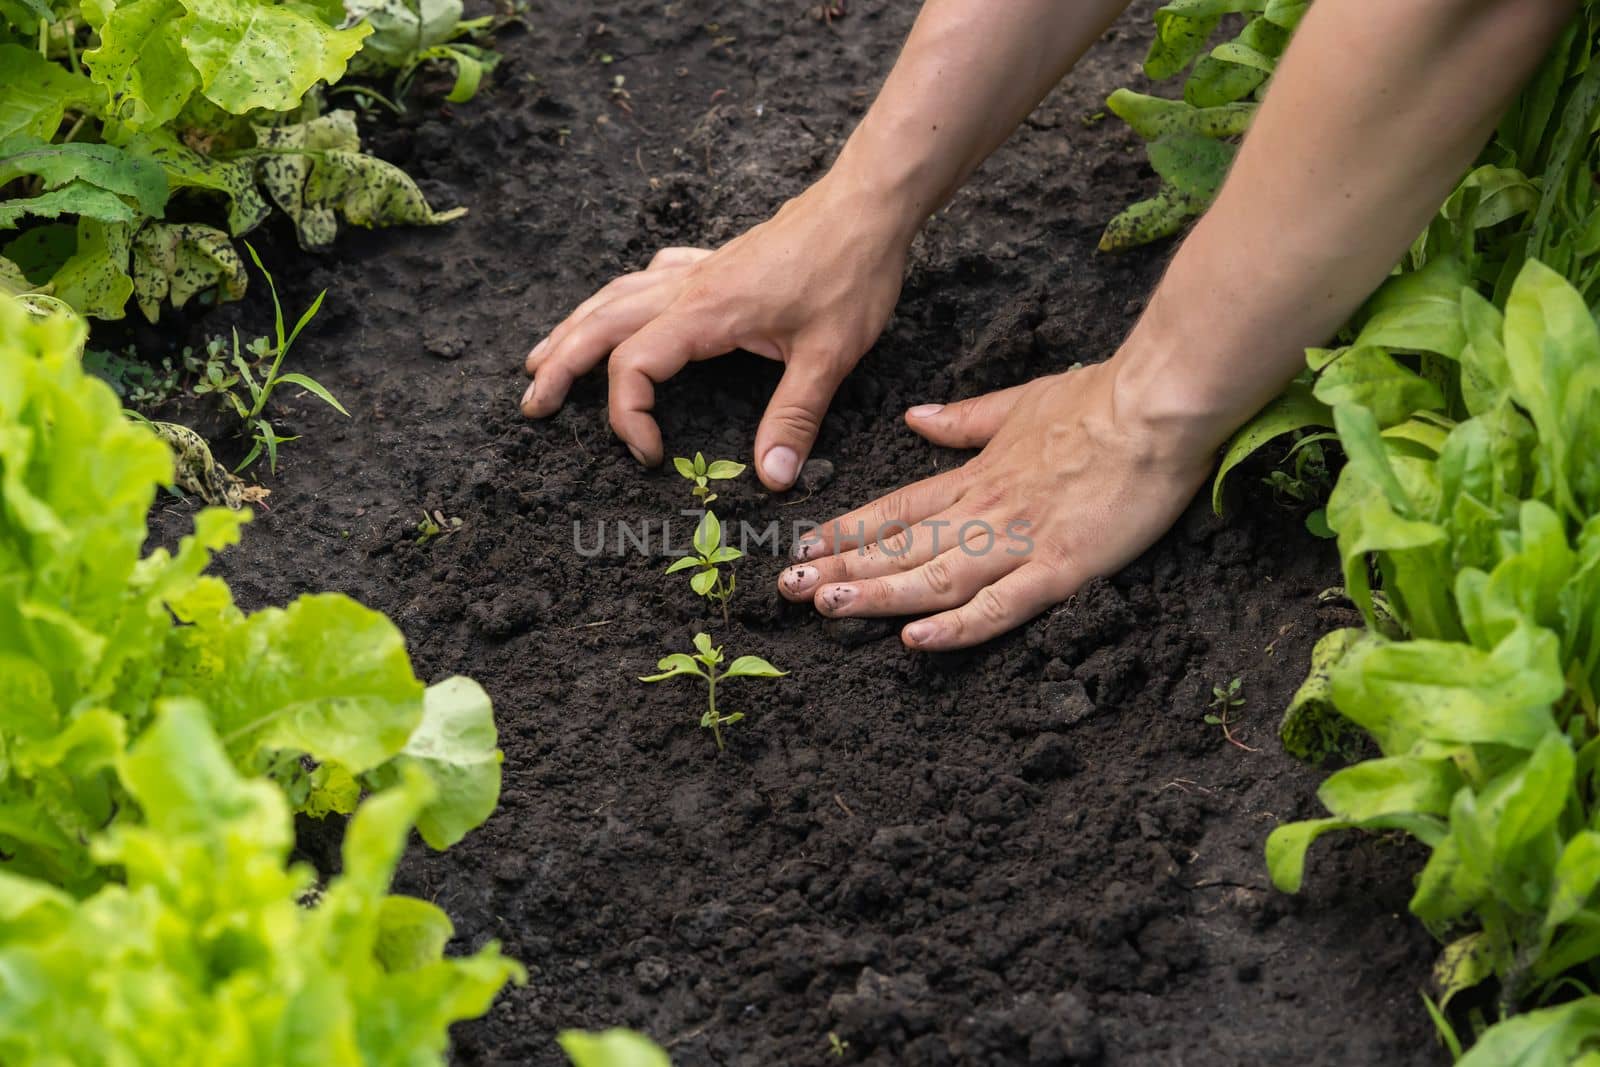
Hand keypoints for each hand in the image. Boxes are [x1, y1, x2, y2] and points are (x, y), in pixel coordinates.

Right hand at [520, 177, 909, 489]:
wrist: (868, 204)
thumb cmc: (851, 272)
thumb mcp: (829, 355)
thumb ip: (795, 418)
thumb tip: (771, 480)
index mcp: (705, 313)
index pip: (634, 366)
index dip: (628, 417)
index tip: (650, 455)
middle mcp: (688, 287)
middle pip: (601, 324)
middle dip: (561, 365)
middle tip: (532, 403)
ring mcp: (699, 270)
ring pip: (616, 295)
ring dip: (576, 327)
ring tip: (543, 357)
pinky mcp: (718, 261)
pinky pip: (651, 276)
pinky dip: (623, 295)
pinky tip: (622, 304)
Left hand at [775, 360, 1219, 649]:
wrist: (1159, 405)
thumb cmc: (1100, 400)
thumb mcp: (1020, 402)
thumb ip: (964, 420)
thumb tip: (915, 418)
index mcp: (977, 475)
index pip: (897, 508)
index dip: (848, 530)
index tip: (804, 545)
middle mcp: (987, 510)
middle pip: (901, 547)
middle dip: (840, 568)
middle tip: (787, 587)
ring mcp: (1021, 540)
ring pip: (934, 577)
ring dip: (876, 595)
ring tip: (825, 607)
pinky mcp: (1062, 567)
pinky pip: (1000, 605)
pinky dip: (956, 626)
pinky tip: (915, 639)